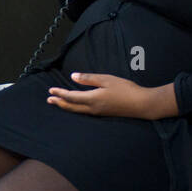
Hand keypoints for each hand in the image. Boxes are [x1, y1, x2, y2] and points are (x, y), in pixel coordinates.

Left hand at [47, 72, 170, 118]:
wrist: (142, 104)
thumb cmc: (126, 89)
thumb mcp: (107, 79)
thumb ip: (89, 78)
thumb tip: (73, 77)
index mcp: (92, 99)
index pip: (71, 97)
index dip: (60, 93)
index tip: (51, 90)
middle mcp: (93, 108)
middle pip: (71, 107)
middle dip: (59, 102)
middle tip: (49, 99)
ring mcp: (98, 113)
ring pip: (77, 111)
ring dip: (66, 106)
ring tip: (58, 102)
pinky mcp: (103, 114)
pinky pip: (84, 112)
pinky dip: (75, 109)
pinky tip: (75, 106)